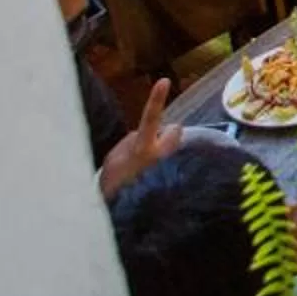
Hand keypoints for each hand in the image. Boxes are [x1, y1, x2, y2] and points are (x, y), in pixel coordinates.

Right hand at [97, 78, 183, 197]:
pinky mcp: (181, 178)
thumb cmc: (114, 186)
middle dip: (168, 135)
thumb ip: (131, 141)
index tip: (163, 81)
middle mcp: (164, 156)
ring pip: (175, 146)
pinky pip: (175, 162)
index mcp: (143, 149)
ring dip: (167, 152)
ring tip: (151, 169)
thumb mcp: (114, 159)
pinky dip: (168, 167)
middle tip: (153, 149)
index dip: (156, 99)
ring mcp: (175, 166)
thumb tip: (144, 135)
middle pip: (175, 129)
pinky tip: (156, 179)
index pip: (150, 118)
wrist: (122, 214)